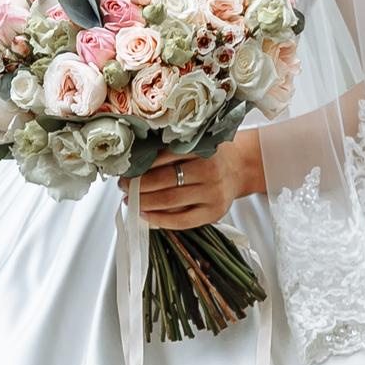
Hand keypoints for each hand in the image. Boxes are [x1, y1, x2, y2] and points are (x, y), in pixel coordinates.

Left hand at [131, 132, 264, 230]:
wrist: (241, 167)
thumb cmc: (211, 155)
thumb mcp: (196, 143)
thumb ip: (172, 149)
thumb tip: (134, 161)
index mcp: (201, 149)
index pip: (163, 158)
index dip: (140, 166)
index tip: (125, 170)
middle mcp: (209, 171)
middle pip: (164, 180)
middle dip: (137, 185)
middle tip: (123, 186)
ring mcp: (212, 193)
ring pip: (170, 201)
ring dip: (144, 202)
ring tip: (130, 200)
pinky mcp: (214, 212)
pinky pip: (182, 221)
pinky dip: (160, 220)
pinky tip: (145, 215)